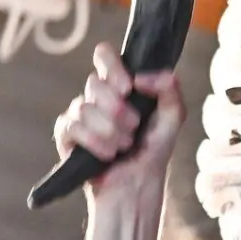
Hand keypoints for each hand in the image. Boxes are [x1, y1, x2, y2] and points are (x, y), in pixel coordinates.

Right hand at [52, 42, 185, 207]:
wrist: (139, 183)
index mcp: (119, 86)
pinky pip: (71, 126)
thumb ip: (169, 89)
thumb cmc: (153, 149)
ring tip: (124, 146)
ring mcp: (80, 115)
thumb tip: (140, 77)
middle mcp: (97, 97)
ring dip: (110, 130)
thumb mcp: (172, 117)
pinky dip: (94, 141)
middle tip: (134, 127)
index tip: (128, 87)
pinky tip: (108, 154)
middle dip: (118, 109)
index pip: (104, 56)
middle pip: (93, 83)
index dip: (112, 66)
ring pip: (83, 107)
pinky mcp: (67, 136)